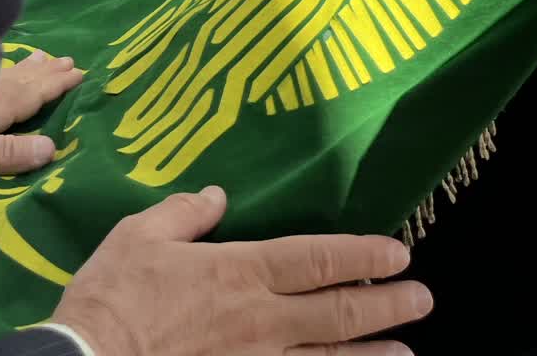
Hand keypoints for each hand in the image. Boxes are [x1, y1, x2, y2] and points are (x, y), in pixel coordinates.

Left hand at [0, 51, 84, 174]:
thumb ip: (9, 153)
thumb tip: (52, 147)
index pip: (35, 92)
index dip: (57, 84)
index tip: (79, 73)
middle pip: (23, 79)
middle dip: (46, 71)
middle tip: (68, 60)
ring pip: (5, 74)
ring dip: (25, 67)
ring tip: (40, 56)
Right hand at [50, 186, 430, 355]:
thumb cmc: (113, 294)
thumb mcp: (141, 234)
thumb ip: (184, 213)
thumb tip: (214, 195)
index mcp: (240, 271)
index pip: (317, 259)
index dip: (362, 254)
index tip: (398, 252)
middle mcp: (260, 320)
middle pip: (337, 311)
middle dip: (386, 304)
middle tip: (422, 297)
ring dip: (371, 354)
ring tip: (407, 353)